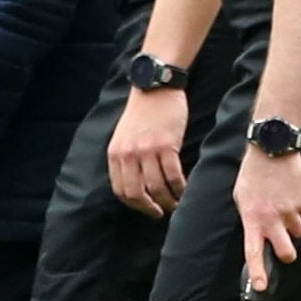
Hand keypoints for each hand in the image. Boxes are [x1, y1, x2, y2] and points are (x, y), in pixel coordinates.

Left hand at [108, 87, 189, 217]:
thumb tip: (136, 186)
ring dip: (168, 200)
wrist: (156, 88)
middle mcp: (128, 154)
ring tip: (176, 203)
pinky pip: (173, 175)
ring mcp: (147, 150)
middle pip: (136, 193)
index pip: (120, 189)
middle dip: (150, 207)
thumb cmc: (142, 114)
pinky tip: (184, 190)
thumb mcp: (124, 137)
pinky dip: (180, 187)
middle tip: (161, 212)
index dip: (134, 204)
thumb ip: (126, 159)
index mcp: (115, 154)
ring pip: (157, 187)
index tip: (146, 208)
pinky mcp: (167, 145)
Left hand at [235, 148, 300, 293]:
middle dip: (288, 253)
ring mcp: (290, 210)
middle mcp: (272, 218)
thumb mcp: (242, 198)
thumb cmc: (253, 176)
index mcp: (252, 219)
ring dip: (293, 223)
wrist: (271, 149)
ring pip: (299, 230)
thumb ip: (251, 219)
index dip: (257, 272)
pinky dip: (299, 204)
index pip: (254, 251)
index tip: (261, 287)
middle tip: (286, 247)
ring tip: (283, 203)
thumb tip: (259, 237)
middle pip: (288, 252)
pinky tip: (290, 190)